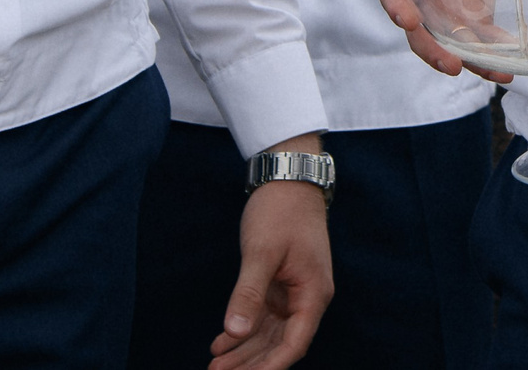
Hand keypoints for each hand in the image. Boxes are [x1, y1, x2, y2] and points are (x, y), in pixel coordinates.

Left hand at [208, 136, 333, 369]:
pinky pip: (264, 317)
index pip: (294, 344)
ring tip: (214, 365)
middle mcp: (308, 298)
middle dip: (250, 363)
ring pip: (270, 333)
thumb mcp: (261, 252)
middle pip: (280, 343)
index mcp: (313, 293)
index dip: (269, 367)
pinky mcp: (282, 283)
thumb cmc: (280, 210)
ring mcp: (295, 292)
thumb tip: (234, 332)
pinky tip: (221, 342)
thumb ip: (248, 294)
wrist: (287, 176)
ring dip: (243, 350)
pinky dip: (243, 330)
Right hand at [375, 0, 513, 84]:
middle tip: (452, 65)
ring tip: (498, 74)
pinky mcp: (472, 17)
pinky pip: (481, 41)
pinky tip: (513, 62)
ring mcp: (447, 13)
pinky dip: (495, 54)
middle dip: (435, 51)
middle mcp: (421, 1)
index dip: (398, 7)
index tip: (406, 20)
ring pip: (453, 46)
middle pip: (421, 34)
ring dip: (473, 63)